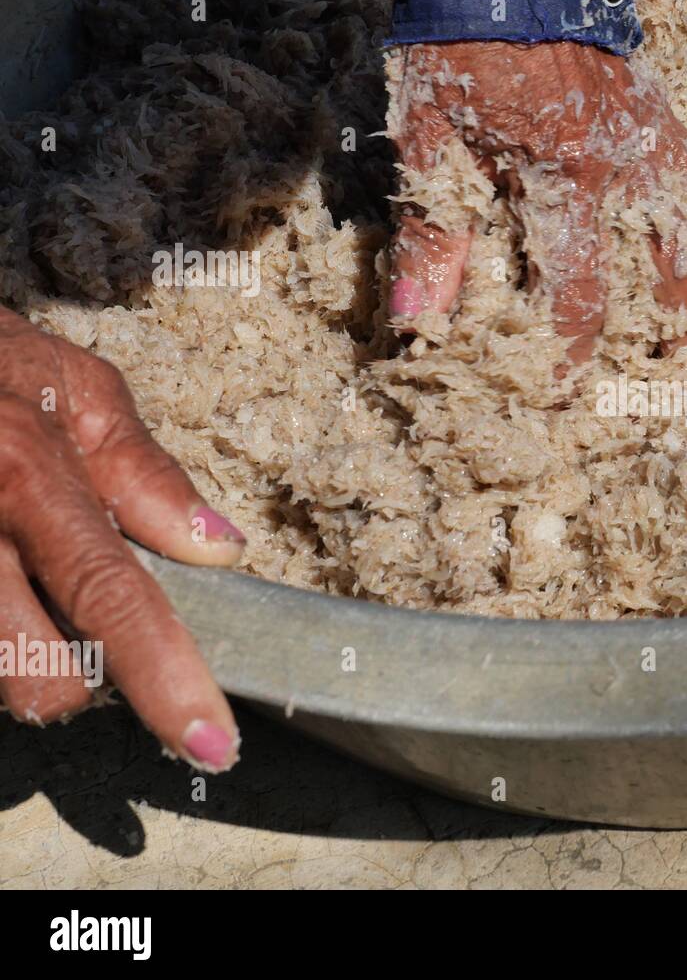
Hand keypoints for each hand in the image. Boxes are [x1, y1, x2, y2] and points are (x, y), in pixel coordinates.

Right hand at [0, 308, 241, 770]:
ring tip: (26, 587)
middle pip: (38, 677)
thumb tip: (221, 549)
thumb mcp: (75, 388)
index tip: (210, 742)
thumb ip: (145, 472)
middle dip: (78, 682)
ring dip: (23, 661)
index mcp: (29, 475)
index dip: (165, 679)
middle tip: (82, 625)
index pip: (111, 596)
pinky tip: (3, 587)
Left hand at [388, 41, 686, 391]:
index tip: (562, 406)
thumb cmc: (465, 51)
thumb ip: (434, 235)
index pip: (578, 290)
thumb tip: (420, 324)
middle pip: (682, 272)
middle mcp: (629, 167)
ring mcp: (661, 146)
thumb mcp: (432, 139)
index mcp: (565, 174)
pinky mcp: (671, 129)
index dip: (568, 357)